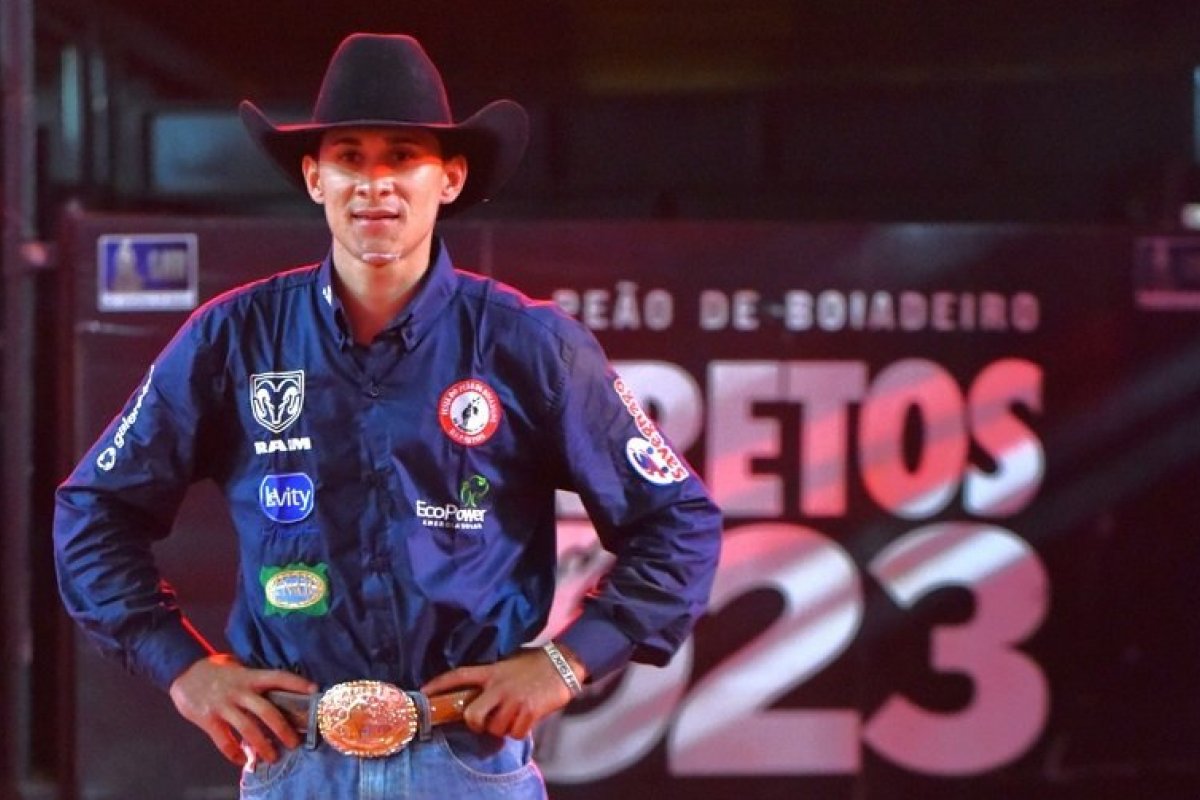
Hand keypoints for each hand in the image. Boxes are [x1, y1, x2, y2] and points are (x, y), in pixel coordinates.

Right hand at [168, 653, 316, 765]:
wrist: (182, 671)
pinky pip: (224, 741)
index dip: (297, 683)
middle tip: (294, 743)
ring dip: (263, 746)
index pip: (278, 677)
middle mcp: (239, 691)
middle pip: (267, 711)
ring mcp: (224, 705)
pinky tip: (242, 760)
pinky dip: (234, 753)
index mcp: (249, 676)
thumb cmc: (215, 669)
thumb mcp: (238, 667)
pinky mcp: (208, 719)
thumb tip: (278, 689)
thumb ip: (254, 678)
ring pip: (248, 729)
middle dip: (283, 729)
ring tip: (273, 757)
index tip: (314, 690)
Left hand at [421, 645, 587, 739]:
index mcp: (492, 671)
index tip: (422, 692)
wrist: (564, 664)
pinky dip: (520, 731)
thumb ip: (492, 676)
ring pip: (495, 728)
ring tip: (513, 717)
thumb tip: (477, 693)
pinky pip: (515, 733)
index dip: (439, 684)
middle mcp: (499, 686)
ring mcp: (514, 699)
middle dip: (475, 725)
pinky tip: (526, 719)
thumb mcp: (508, 662)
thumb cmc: (535, 663)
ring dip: (503, 728)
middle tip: (483, 724)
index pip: (458, 676)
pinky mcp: (529, 710)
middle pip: (473, 715)